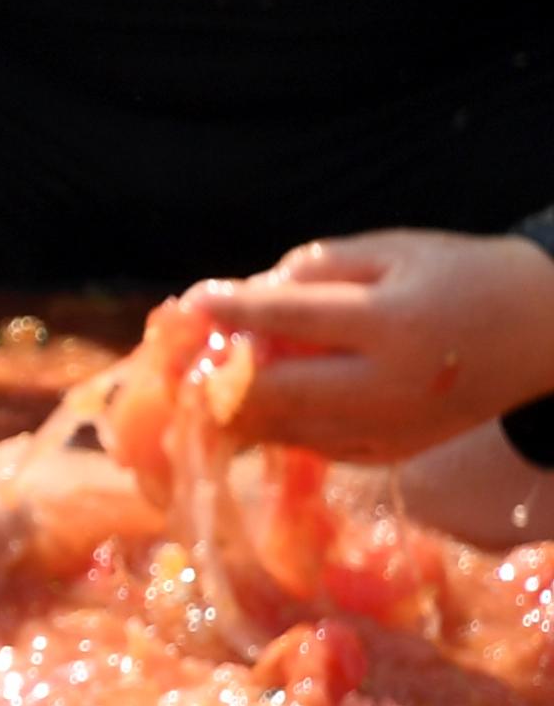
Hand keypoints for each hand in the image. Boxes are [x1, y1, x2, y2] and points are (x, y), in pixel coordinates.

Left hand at [185, 231, 553, 461]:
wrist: (540, 332)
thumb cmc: (458, 276)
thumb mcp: (393, 251)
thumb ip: (315, 271)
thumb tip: (241, 298)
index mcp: (393, 323)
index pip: (292, 319)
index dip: (233, 311)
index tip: (189, 302)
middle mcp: (390, 386)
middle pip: (274, 392)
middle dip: (220, 376)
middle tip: (187, 356)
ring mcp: (390, 429)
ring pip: (283, 430)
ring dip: (236, 408)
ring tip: (207, 380)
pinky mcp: (391, 454)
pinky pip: (311, 447)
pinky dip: (276, 426)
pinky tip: (257, 403)